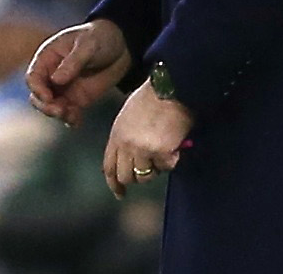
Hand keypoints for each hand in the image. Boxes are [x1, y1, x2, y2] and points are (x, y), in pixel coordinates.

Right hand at [26, 20, 131, 127]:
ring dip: (58, 114)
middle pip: (38, 96)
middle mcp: (52, 75)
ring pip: (52, 107)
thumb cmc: (99, 37)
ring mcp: (64, 88)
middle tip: (60, 111)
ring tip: (72, 115)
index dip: (37, 89)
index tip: (48, 97)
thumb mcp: (87, 45)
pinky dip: (70, 120)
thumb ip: (72, 62)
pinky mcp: (77, 99)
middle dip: (46, 106)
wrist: (121, 46)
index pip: (33, 77)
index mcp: (48, 58)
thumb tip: (56, 80)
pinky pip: (68, 113)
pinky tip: (77, 121)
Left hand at [102, 80, 194, 198]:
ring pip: (146, 176)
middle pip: (126, 176)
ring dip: (155, 168)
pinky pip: (166, 167)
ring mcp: (142, 149)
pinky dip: (171, 161)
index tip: (119, 194)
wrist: (169, 89)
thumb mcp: (128, 117)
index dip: (114, 183)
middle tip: (150, 168)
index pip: (109, 167)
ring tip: (162, 149)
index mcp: (116, 134)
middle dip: (137, 177)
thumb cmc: (152, 99)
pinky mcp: (160, 152)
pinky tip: (173, 145)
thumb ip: (125, 137)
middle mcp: (126, 145)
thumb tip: (128, 158)